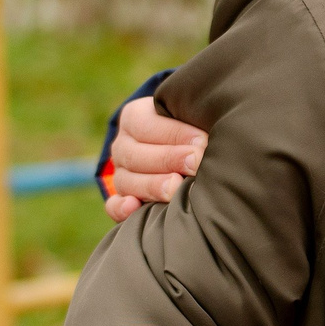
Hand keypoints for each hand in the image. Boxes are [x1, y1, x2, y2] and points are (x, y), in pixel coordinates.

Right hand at [102, 96, 207, 222]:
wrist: (186, 147)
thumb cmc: (194, 128)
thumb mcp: (191, 117)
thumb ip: (195, 119)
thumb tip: (210, 135)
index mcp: (134, 118)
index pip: (146, 125)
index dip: (175, 133)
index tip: (202, 141)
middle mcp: (123, 146)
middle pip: (136, 155)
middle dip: (168, 159)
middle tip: (195, 164)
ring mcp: (121, 174)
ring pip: (126, 181)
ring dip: (152, 185)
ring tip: (176, 186)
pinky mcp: (123, 199)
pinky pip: (114, 207)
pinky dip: (121, 208)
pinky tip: (134, 206)